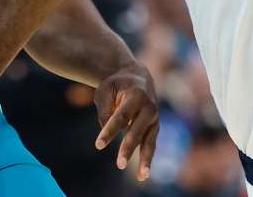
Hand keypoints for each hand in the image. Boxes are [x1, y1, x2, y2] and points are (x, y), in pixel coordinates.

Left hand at [94, 64, 158, 180]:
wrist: (138, 75)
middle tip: (119, 164)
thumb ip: (104, 111)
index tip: (98, 145)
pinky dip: (147, 158)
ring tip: (142, 177)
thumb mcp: (105, 91)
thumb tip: (106, 131)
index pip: (120, 116)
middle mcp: (149, 107)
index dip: (109, 131)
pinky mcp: (154, 126)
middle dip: (128, 148)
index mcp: (136, 94)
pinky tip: (142, 174)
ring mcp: (154, 117)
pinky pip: (150, 144)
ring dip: (145, 159)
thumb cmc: (117, 84)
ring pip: (149, 141)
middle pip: (136, 131)